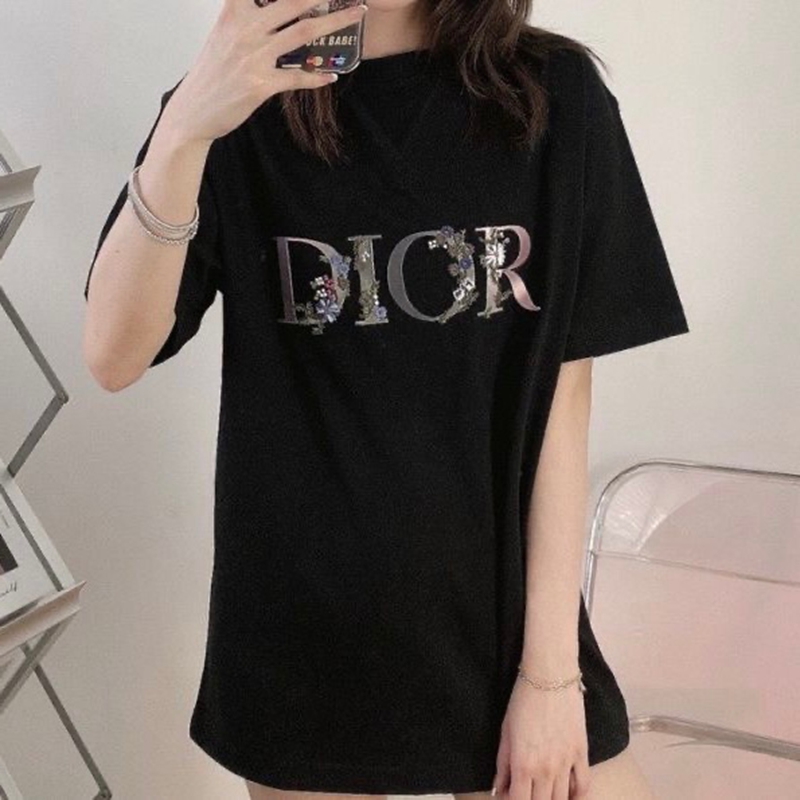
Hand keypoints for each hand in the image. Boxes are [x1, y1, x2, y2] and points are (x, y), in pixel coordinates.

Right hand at [163, 0, 367, 143]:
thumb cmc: (211, 75)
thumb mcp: (223, 35)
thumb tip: (271, 11)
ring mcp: (253, 57)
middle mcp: (244, 29)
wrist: (192, 112)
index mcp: (234, 12)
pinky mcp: (259, 85)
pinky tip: (331, 75)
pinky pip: (296, 77)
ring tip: (356, 13)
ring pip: (302, 33)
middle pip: (292, 2)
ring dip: (333, 22)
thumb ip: (246, 18)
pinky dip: (316, 76)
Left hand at [493, 675, 590, 799]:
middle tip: (526, 790)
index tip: (510, 795)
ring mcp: (566, 764)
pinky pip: (583, 786)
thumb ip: (503, 764)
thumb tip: (499, 789)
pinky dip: (577, 796)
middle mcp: (546, 770)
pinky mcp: (582, 753)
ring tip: (544, 792)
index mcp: (523, 765)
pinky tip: (569, 795)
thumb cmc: (522, 701)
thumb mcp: (506, 732)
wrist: (550, 677)